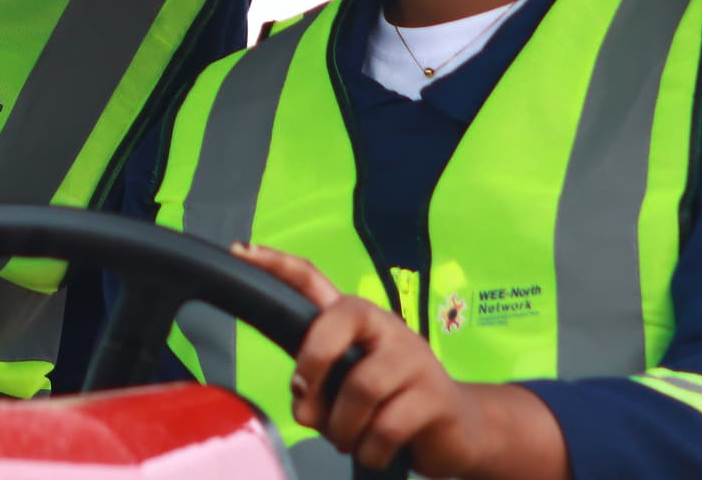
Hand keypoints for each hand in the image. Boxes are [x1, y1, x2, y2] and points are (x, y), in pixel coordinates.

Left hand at [234, 244, 566, 479]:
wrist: (459, 431)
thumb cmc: (389, 404)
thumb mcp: (346, 387)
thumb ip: (316, 386)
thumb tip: (305, 404)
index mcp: (356, 321)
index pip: (313, 279)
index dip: (278, 264)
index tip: (243, 250)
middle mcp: (385, 328)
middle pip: (339, 321)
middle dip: (313, 362)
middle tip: (306, 399)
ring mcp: (414, 359)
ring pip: (361, 388)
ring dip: (343, 427)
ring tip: (348, 437)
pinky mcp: (435, 397)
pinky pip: (386, 427)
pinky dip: (369, 450)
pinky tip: (374, 451)